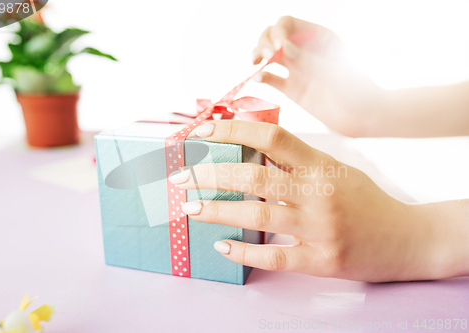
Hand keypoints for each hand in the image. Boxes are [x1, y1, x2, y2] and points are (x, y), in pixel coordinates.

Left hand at [169, 120, 468, 281]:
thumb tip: (249, 152)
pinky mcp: (320, 260)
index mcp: (321, 165)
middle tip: (182, 177)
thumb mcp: (335, 169)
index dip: (232, 131)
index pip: (270, 138)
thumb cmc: (366, 200)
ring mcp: (319, 229)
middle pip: (253, 178)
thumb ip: (297, 162)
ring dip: (216, 212)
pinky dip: (243, 252)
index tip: (203, 131)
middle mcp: (318, 194)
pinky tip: (221, 246)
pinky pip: (273, 258)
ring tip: (190, 208)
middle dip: (210, 175)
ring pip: (256, 217)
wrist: (407, 237)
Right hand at [252, 16, 386, 136]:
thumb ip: (307, 59)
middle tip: (264, 57)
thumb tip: (283, 49)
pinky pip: (271, 79)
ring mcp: (296, 69)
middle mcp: (303, 50)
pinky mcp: (292, 89)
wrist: (363, 118)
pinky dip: (262, 77)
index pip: (287, 24)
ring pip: (268, 56)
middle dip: (264, 43)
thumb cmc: (357, 90)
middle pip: (272, 36)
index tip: (278, 48)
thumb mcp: (333, 71)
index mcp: (317, 37)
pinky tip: (257, 79)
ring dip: (258, 56)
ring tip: (255, 64)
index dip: (277, 32)